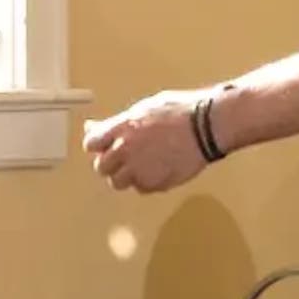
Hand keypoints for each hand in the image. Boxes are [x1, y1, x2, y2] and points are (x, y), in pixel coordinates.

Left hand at [82, 89, 213, 193]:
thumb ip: (118, 122)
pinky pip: (142, 189)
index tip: (105, 147)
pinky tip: (158, 170)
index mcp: (121, 128)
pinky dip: (147, 183)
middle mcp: (126, 149)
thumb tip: (94, 127)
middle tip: (124, 159)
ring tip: (142, 166)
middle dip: (111, 164)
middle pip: (101, 167)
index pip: (91, 143)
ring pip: (118, 182)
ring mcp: (140, 168)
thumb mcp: (144, 109)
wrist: (207, 126)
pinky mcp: (156, 182)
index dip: (98, 146)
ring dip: (126, 177)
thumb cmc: (182, 111)